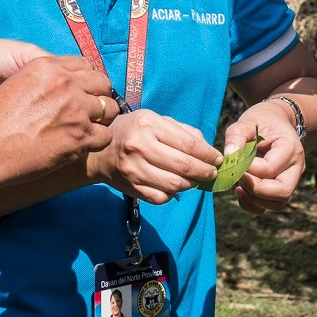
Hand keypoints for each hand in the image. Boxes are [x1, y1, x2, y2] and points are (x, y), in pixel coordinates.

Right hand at [0, 55, 115, 182]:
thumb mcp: (19, 83)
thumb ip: (46, 80)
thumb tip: (67, 87)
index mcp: (48, 66)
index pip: (85, 66)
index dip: (88, 81)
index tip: (84, 93)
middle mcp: (65, 83)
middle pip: (102, 84)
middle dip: (99, 97)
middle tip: (90, 112)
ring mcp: (75, 110)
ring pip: (109, 109)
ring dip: (101, 119)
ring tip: (88, 129)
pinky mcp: (79, 136)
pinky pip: (105, 136)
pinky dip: (97, 141)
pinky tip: (83, 145)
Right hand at [88, 109, 220, 203]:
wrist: (98, 152)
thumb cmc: (132, 131)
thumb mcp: (154, 120)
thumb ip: (182, 131)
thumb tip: (208, 149)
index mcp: (148, 124)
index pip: (188, 144)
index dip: (208, 154)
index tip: (218, 159)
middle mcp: (140, 146)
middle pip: (184, 166)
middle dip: (205, 171)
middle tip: (212, 172)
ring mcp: (135, 169)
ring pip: (175, 184)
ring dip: (192, 184)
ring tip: (196, 179)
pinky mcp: (132, 187)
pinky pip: (161, 197)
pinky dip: (174, 193)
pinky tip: (176, 186)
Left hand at [226, 99, 304, 213]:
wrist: (276, 121)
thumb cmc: (261, 121)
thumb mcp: (247, 122)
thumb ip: (236, 136)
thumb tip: (228, 157)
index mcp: (290, 149)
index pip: (270, 169)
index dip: (248, 170)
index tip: (232, 163)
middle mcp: (296, 168)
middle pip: (282, 192)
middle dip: (254, 189)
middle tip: (237, 177)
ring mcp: (292, 180)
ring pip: (278, 203)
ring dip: (254, 199)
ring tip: (238, 183)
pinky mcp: (282, 188)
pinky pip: (271, 206)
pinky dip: (254, 204)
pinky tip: (240, 191)